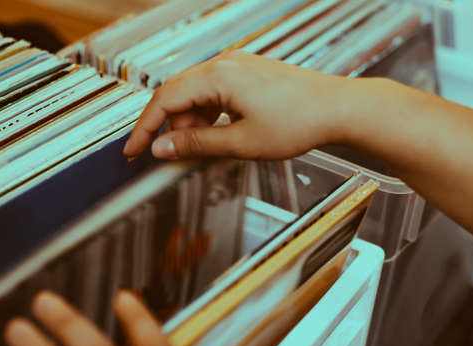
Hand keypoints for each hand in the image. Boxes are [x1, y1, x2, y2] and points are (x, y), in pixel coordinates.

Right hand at [121, 49, 472, 249]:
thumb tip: (164, 149)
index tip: (133, 151)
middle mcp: (224, 64)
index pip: (164, 101)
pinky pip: (214, 94)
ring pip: (195, 95)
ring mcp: (237, 67)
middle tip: (155, 155)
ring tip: (193, 153)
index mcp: (217, 76)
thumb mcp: (241, 143)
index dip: (144, 129)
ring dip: (188, 125)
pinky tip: (213, 138)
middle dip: (164, 127)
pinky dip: (206, 117)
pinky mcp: (249, 75)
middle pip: (175, 94)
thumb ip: (196, 147)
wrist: (339, 109)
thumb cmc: (299, 121)